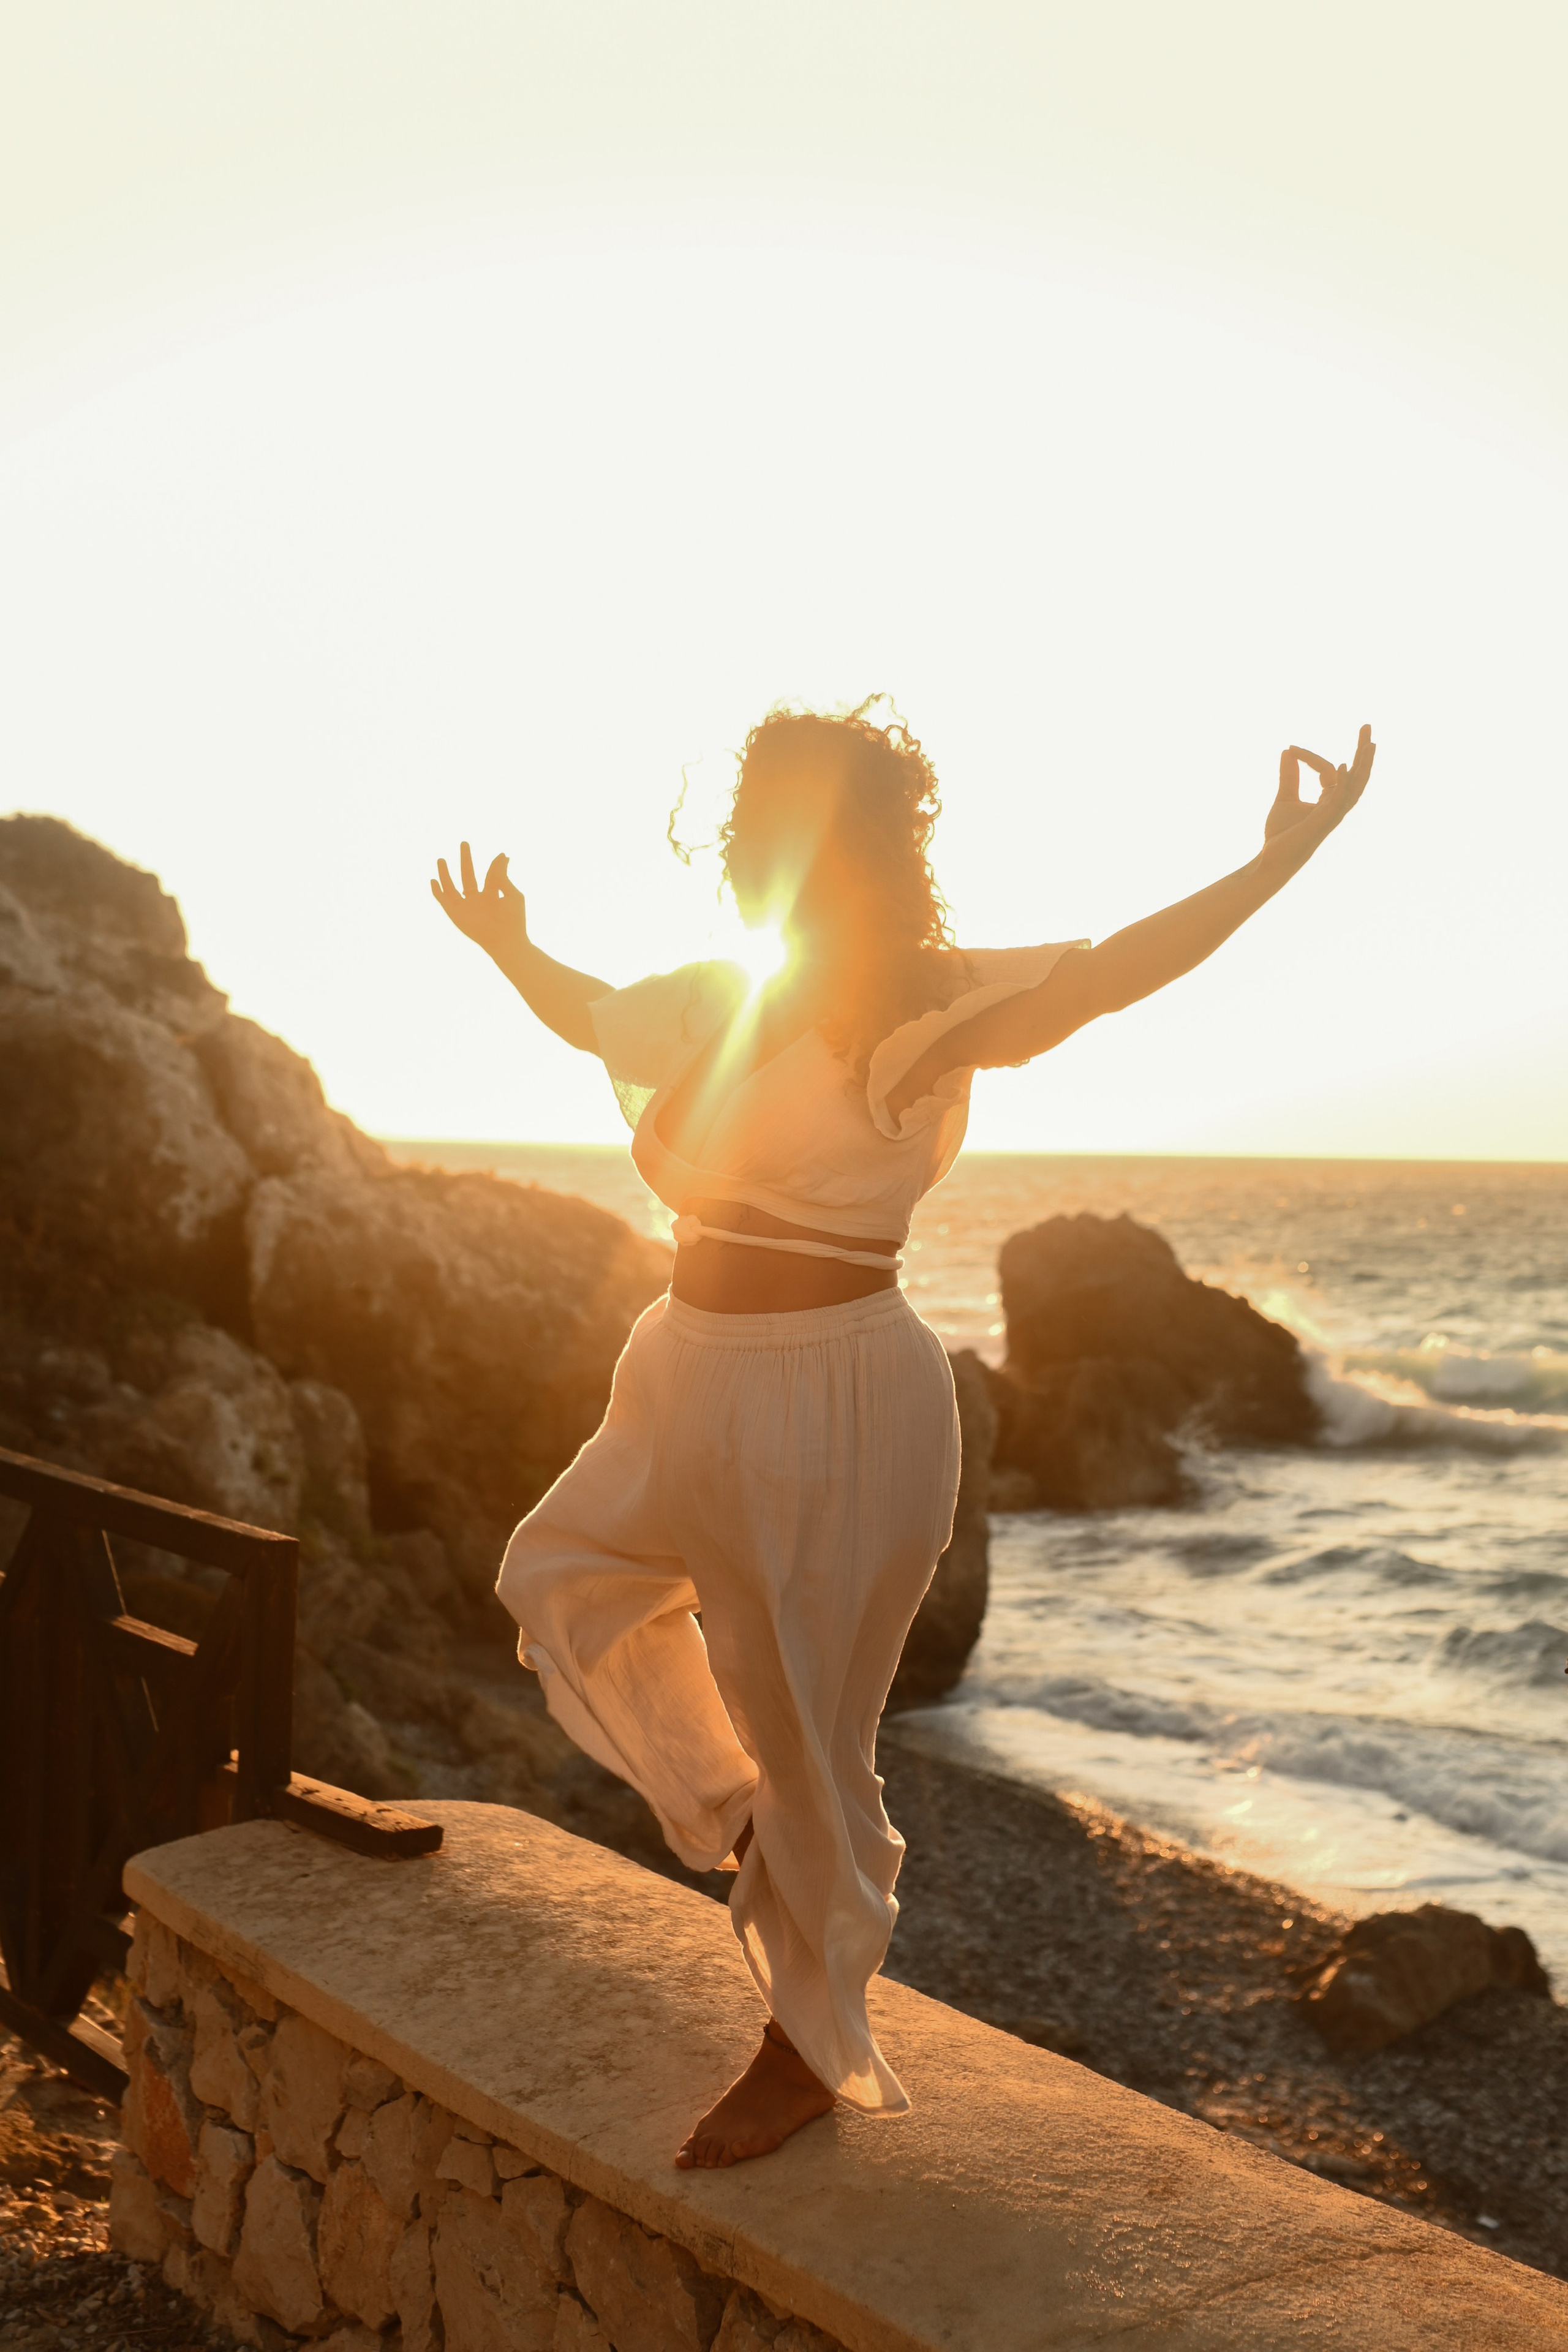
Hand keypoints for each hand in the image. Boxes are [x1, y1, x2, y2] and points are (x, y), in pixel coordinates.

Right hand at [430, 842, 529, 966]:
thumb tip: (502, 857)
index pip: (491, 875)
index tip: (503, 855)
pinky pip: (444, 901)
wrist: (506, 940)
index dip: (496, 864)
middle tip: (464, 843)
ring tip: (441, 859)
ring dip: (446, 873)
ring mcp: (466, 907)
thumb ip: (503, 876)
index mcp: (493, 896)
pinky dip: (437, 891)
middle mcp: (478, 900)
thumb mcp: (511, 894)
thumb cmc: (513, 920)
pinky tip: (433, 880)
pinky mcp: (456, 914)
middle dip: (466, 859)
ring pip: (452, 887)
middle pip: (468, 876)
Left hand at [1263, 725, 1374, 860]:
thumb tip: (1286, 751)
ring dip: (1363, 764)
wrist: (1271, 858)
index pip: (1329, 770)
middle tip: (1367, 727)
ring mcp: (1333, 814)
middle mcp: (1337, 806)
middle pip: (1357, 775)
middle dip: (1363, 751)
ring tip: (1369, 743)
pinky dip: (1342, 783)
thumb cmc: (1280, 835)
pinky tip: (1344, 766)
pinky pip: (1339, 800)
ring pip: (1355, 786)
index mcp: (1329, 800)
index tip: (1291, 749)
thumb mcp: (1284, 798)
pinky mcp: (1324, 821)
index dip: (1310, 758)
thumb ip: (1289, 775)